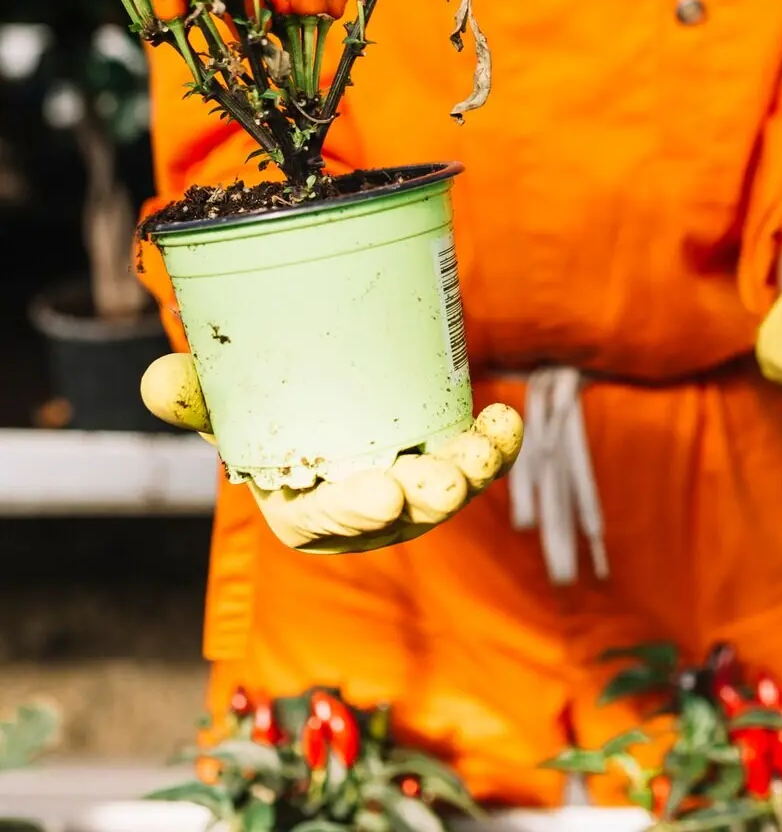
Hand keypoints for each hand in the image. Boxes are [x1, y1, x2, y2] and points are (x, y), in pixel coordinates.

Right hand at [141, 353, 522, 552]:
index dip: (356, 511)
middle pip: (403, 512)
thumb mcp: (225, 409)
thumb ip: (196, 396)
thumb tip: (163, 377)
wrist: (316, 400)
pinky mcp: (448, 460)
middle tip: (447, 477)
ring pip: (450, 489)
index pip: (330, 519)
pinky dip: (497, 445)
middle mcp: (365, 511)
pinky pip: (480, 462)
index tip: (382, 493)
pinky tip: (505, 417)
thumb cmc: (265, 417)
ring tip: (487, 442)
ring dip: (475, 469)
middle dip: (429, 497)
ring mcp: (413, 490)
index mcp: (305, 511)